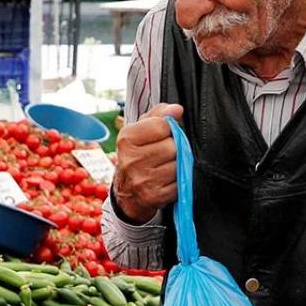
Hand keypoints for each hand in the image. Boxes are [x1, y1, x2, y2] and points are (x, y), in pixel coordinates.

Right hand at [112, 103, 182, 221]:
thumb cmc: (138, 155)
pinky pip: (179, 184)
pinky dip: (176, 182)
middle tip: (163, 154)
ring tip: (164, 167)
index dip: (168, 129)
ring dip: (176, 166)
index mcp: (126, 138)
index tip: (162, 135)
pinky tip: (165, 181)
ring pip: (178, 165)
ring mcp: (141, 180)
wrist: (127, 192)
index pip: (161, 125)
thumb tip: (177, 109)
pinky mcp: (153, 196)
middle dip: (173, 149)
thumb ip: (159, 114)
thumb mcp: (141, 130)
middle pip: (171, 146)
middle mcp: (130, 160)